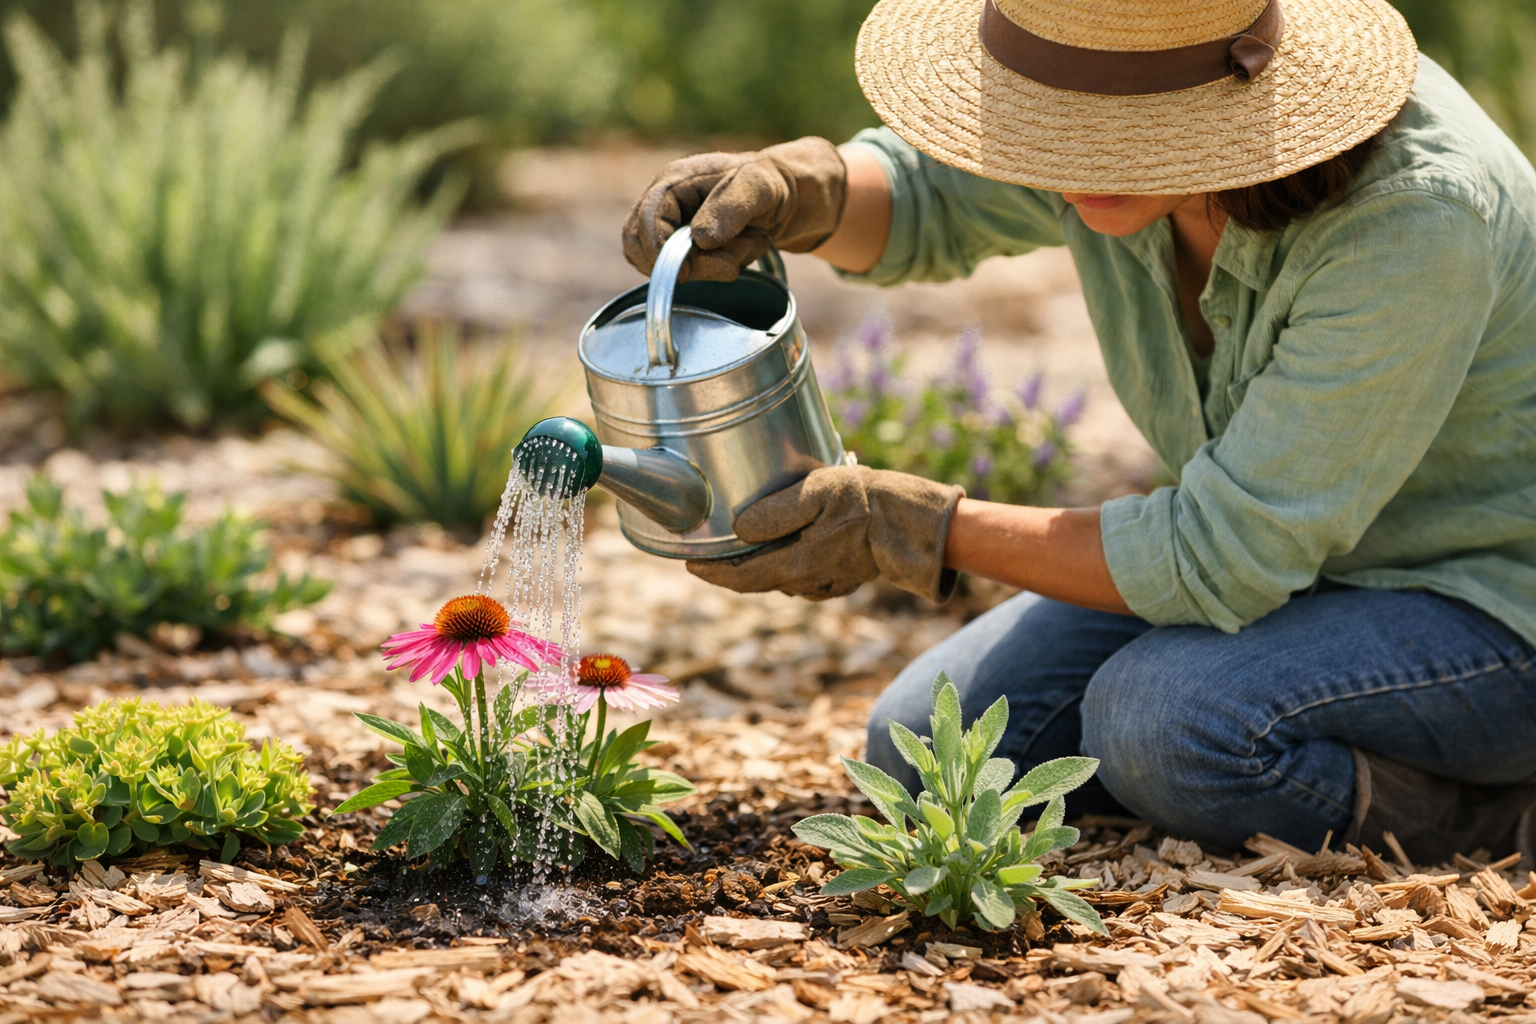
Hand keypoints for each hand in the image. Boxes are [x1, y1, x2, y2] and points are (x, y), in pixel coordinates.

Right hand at [622, 137, 846, 282]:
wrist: (793, 197)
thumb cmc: (773, 183)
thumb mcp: (760, 187)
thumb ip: (731, 208)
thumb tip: (700, 239)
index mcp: (675, 181)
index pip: (646, 221)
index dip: (661, 251)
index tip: (687, 272)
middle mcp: (667, 204)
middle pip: (642, 247)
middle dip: (687, 265)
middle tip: (731, 263)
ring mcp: (675, 227)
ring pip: (664, 265)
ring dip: (708, 268)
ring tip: (745, 249)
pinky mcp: (688, 248)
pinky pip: (686, 271)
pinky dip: (715, 271)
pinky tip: (739, 255)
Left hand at [687, 466, 963, 601]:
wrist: (915, 523)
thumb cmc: (867, 502)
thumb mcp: (818, 492)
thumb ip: (776, 511)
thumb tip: (740, 528)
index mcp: (796, 565)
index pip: (740, 577)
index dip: (710, 571)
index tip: (687, 561)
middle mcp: (807, 582)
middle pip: (756, 579)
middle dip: (731, 566)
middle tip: (709, 549)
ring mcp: (825, 584)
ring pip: (779, 576)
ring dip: (760, 562)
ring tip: (743, 541)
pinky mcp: (840, 578)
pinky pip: (801, 574)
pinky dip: (785, 561)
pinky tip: (786, 542)